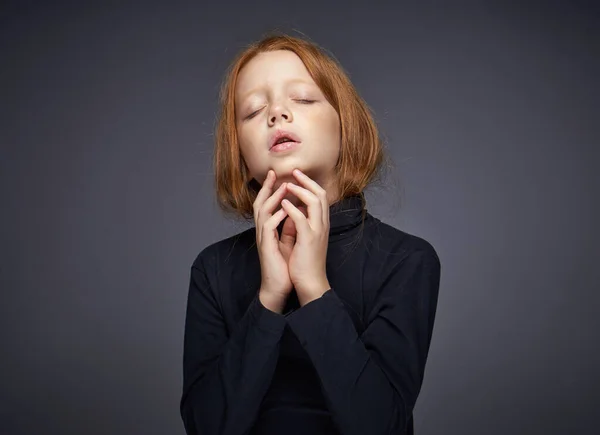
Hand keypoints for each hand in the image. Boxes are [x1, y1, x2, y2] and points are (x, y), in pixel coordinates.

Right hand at [253, 170, 293, 311]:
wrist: (279, 287)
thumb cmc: (283, 265)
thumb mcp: (288, 241)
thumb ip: (289, 227)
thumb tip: (295, 211)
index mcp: (268, 229)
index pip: (268, 204)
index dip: (272, 189)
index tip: (280, 175)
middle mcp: (263, 231)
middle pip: (260, 203)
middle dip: (266, 187)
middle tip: (274, 172)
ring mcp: (263, 239)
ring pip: (263, 212)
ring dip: (273, 198)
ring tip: (284, 187)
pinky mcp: (266, 247)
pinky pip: (269, 227)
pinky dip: (277, 217)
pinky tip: (286, 210)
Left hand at [280, 169, 330, 305]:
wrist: (310, 282)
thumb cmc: (305, 263)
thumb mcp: (304, 239)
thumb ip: (301, 224)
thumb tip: (293, 211)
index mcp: (321, 224)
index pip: (320, 197)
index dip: (309, 184)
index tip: (297, 176)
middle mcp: (323, 225)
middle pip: (320, 194)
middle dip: (306, 181)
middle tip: (294, 171)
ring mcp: (317, 231)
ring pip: (314, 202)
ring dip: (300, 190)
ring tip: (287, 184)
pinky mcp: (309, 240)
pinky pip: (302, 219)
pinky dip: (293, 208)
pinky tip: (284, 202)